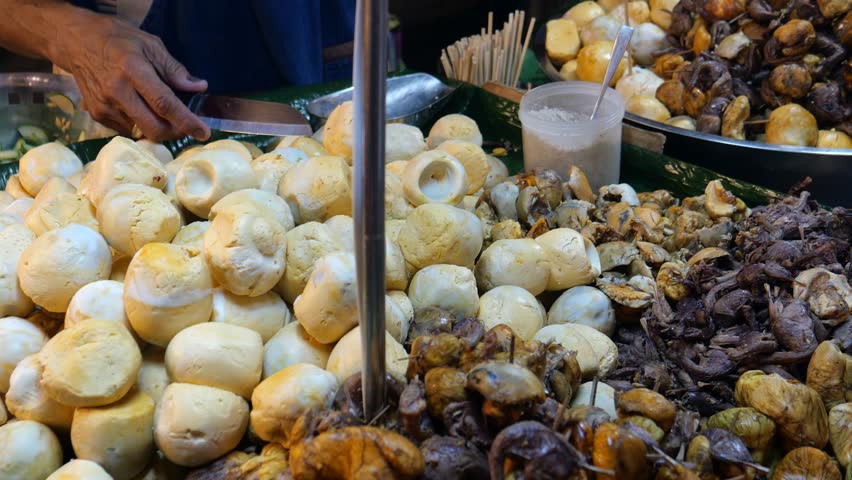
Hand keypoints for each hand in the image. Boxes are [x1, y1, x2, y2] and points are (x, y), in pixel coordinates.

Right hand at [55, 13, 210, 141]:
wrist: (75, 42)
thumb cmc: (117, 40)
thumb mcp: (150, 45)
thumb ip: (174, 69)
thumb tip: (198, 87)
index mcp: (134, 70)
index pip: (165, 104)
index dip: (186, 121)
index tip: (203, 133)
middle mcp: (117, 91)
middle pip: (154, 127)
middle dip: (174, 132)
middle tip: (183, 124)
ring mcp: (105, 106)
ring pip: (141, 132)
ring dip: (157, 128)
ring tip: (159, 111)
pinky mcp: (96, 114)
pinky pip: (127, 129)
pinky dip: (139, 124)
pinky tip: (139, 109)